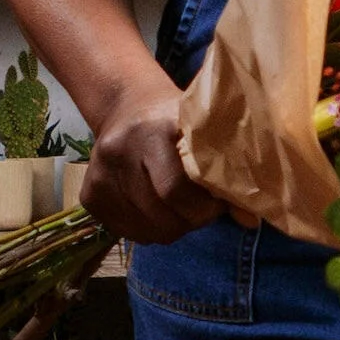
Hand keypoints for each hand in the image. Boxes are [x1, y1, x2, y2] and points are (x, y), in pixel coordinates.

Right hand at [82, 83, 222, 244]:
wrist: (127, 106)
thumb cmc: (177, 122)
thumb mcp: (203, 134)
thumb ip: (226, 174)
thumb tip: (251, 222)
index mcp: (151, 130)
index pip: (174, 189)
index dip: (203, 207)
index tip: (218, 204)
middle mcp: (118, 151)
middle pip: (160, 215)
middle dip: (189, 221)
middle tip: (201, 211)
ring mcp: (98, 174)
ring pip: (145, 230)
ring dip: (170, 227)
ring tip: (179, 208)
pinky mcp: (88, 195)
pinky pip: (127, 232)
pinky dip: (148, 229)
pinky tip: (155, 208)